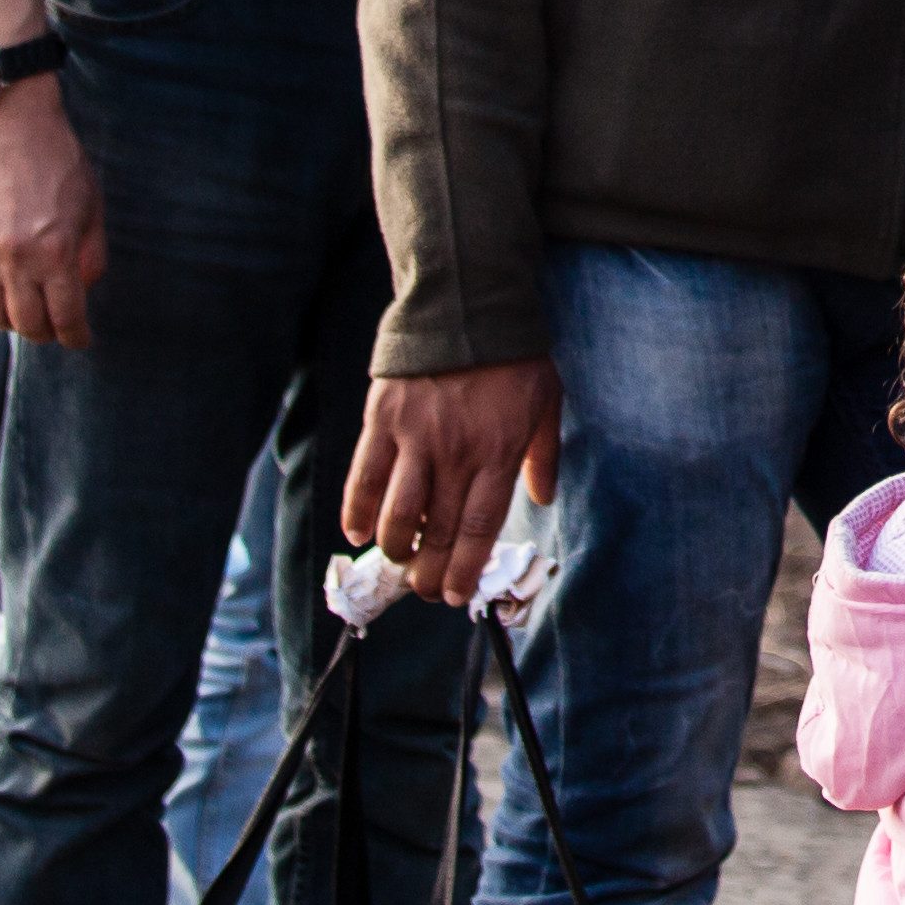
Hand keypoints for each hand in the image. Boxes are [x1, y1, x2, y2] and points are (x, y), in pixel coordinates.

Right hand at [0, 78, 107, 348]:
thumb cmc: (57, 157)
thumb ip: (90, 251)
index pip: (66, 316)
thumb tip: (84, 289)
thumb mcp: (91, 203)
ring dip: (12, 322)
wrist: (6, 119)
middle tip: (56, 329)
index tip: (81, 340)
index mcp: (55, 251)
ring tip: (26, 317)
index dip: (76, 336)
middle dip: (46, 333)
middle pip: (28, 322)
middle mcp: (15, 258)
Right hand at [346, 361, 563, 609]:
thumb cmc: (513, 359)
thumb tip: (542, 499)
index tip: (457, 597)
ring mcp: (416, 438)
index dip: (464, 570)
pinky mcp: (383, 421)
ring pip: (397, 513)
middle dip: (428, 572)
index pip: (477, 529)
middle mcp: (456, 453)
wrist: (467, 307)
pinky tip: (357, 532)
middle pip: (436, 531)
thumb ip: (543, 456)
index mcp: (498, 453)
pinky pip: (365, 476)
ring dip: (395, 547)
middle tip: (425, 589)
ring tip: (399, 560)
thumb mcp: (547, 402)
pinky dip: (357, 509)